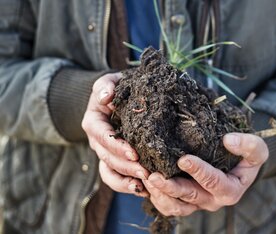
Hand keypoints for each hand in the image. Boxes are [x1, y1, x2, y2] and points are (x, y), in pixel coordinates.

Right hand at [82, 73, 148, 196]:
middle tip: (146, 171)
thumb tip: (106, 97)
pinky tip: (144, 190)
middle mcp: (97, 140)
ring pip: (110, 172)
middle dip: (126, 166)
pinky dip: (127, 186)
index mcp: (93, 122)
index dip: (116, 145)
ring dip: (126, 180)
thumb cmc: (118, 89)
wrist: (119, 98)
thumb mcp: (110, 81)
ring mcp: (105, 153)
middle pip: (107, 158)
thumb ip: (106, 85)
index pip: (101, 136)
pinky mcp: (114, 161)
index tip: (134, 152)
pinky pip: (116, 178)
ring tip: (145, 184)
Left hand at [143, 133, 267, 215]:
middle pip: (190, 197)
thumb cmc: (246, 158)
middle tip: (154, 176)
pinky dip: (157, 198)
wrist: (238, 166)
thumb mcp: (257, 150)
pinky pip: (169, 207)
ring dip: (160, 195)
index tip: (184, 159)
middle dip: (171, 187)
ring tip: (147, 179)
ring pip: (176, 207)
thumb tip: (228, 140)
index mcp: (230, 190)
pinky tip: (147, 183)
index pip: (214, 182)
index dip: (199, 171)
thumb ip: (249, 146)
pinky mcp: (186, 202)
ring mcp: (197, 203)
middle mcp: (212, 201)